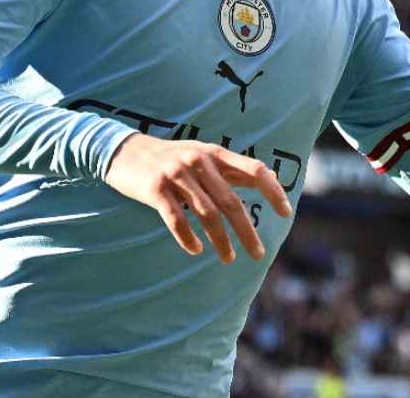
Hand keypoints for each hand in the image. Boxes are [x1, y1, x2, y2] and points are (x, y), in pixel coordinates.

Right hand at [104, 132, 291, 262]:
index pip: (254, 170)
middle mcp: (199, 161)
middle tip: (258, 254)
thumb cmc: (169, 157)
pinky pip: (176, 219)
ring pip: (206, 214)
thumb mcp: (201, 154)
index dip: (272, 191)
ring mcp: (176, 174)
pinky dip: (188, 238)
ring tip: (229, 258)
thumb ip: (229, 168)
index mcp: (215, 153)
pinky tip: (196, 250)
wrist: (124, 150)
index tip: (285, 213)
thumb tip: (265, 178)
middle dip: (246, 231)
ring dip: (220, 240)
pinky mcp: (155, 188)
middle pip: (231, 202)